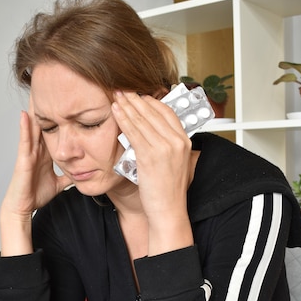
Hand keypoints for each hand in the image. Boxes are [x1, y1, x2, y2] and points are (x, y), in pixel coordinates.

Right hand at [0, 98, 71, 255]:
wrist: (23, 207)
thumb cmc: (35, 194)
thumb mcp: (58, 182)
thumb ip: (68, 175)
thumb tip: (82, 173)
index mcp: (44, 153)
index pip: (53, 129)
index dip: (57, 115)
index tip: (64, 99)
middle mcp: (36, 149)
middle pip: (42, 122)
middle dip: (46, 106)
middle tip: (48, 86)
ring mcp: (28, 152)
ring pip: (32, 127)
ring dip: (34, 110)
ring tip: (37, 91)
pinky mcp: (23, 159)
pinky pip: (24, 141)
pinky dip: (25, 127)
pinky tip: (25, 115)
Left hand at [111, 91, 194, 254]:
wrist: (168, 211)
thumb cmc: (168, 191)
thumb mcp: (174, 163)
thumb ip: (167, 146)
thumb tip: (153, 133)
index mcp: (185, 141)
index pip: (167, 113)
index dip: (151, 102)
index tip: (139, 96)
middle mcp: (177, 141)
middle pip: (154, 112)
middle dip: (136, 99)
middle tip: (123, 90)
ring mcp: (165, 148)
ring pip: (142, 120)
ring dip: (127, 106)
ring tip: (116, 96)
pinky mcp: (150, 155)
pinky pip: (134, 132)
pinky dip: (124, 119)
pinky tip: (116, 111)